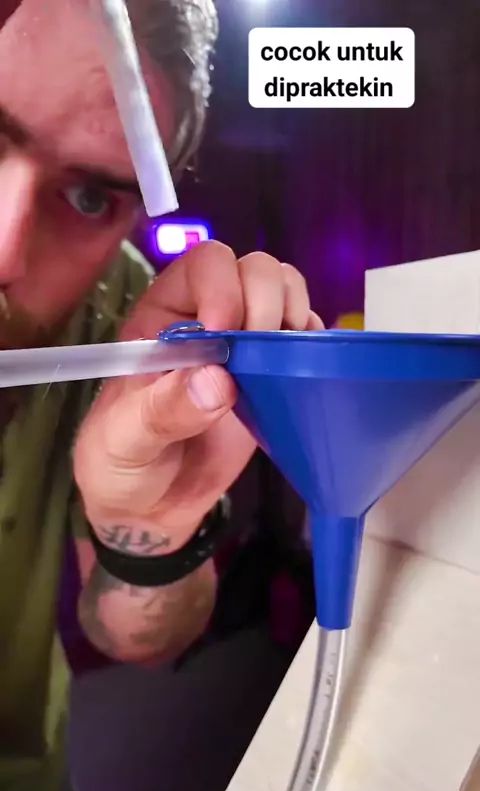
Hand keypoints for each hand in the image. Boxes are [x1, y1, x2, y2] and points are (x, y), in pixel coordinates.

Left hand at [73, 242, 322, 662]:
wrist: (152, 509)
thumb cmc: (122, 466)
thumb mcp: (125, 440)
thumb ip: (163, 410)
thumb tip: (217, 381)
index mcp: (161, 319)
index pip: (200, 267)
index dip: (220, 285)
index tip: (224, 331)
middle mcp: (206, 321)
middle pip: (252, 269)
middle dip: (266, 298)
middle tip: (261, 349)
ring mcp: (245, 349)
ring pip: (284, 293)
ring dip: (293, 313)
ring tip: (285, 358)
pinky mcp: (273, 378)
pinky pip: (302, 340)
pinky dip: (312, 345)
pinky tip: (302, 371)